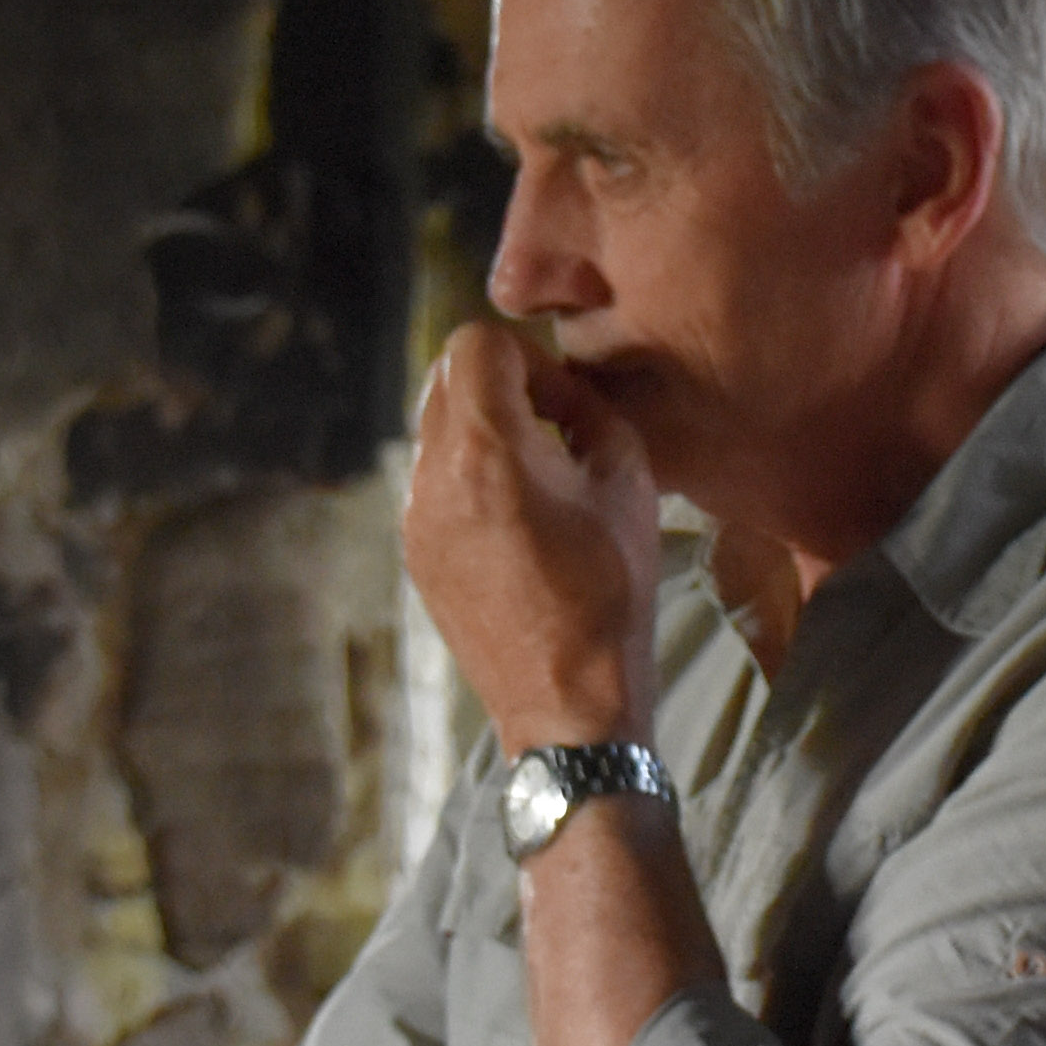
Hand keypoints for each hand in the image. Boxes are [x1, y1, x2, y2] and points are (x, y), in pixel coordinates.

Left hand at [407, 322, 663, 751]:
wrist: (567, 702)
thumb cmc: (610, 591)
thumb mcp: (629, 483)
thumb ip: (594, 413)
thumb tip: (566, 396)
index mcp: (486, 449)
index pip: (476, 343)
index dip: (529, 358)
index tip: (563, 404)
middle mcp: (433, 476)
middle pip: (445, 377)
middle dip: (501, 385)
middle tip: (553, 429)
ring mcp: (415, 517)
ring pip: (434, 428)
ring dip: (483, 430)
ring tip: (539, 478)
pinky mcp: (415, 552)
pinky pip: (432, 480)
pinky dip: (469, 475)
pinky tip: (517, 520)